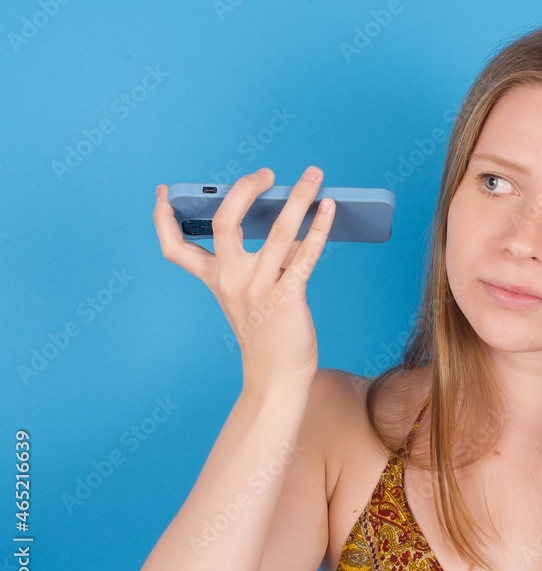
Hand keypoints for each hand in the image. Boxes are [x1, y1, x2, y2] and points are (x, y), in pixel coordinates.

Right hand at [152, 167, 335, 389]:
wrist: (278, 376)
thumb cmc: (269, 333)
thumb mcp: (254, 294)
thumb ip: (266, 261)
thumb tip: (294, 225)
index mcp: (216, 279)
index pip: (175, 248)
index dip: (162, 219)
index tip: (161, 193)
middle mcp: (231, 280)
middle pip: (224, 223)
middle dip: (244, 190)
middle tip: (267, 172)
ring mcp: (258, 288)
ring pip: (277, 231)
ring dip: (298, 197)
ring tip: (314, 175)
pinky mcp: (287, 297)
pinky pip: (305, 255)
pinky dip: (319, 228)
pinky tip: (328, 209)